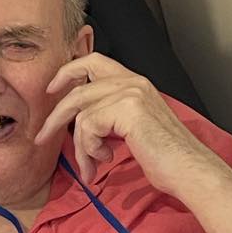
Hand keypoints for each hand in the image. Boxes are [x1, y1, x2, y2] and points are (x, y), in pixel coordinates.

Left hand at [36, 53, 205, 192]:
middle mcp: (133, 82)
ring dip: (80, 147)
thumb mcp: (133, 128)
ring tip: (91, 166)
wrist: (189, 171)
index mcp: (135, 83)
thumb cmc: (165, 157)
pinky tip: (106, 158)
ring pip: (81, 114)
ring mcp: (131, 93)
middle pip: (77, 88)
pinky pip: (88, 127)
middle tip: (42, 136)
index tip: (51, 89)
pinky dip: (90, 149)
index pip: (94, 61)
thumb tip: (78, 124)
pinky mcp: (127, 109)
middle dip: (56, 116)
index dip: (68, 71)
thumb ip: (109, 117)